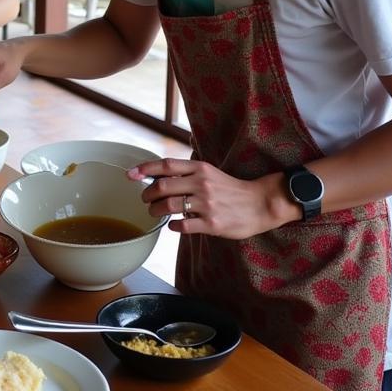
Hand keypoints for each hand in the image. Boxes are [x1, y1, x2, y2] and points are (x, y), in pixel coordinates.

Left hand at [130, 157, 284, 239]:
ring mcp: (206, 204)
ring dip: (155, 210)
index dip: (145, 169)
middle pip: (162, 186)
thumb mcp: (209, 173)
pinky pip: (183, 225)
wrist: (261, 204)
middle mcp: (201, 184)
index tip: (130, 174)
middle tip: (144, 199)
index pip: (165, 166)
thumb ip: (186, 173)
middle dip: (147, 194)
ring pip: (169, 206)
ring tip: (154, 212)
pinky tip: (173, 225)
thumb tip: (158, 175)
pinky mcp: (212, 223)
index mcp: (199, 169)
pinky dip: (173, 225)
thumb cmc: (230, 189)